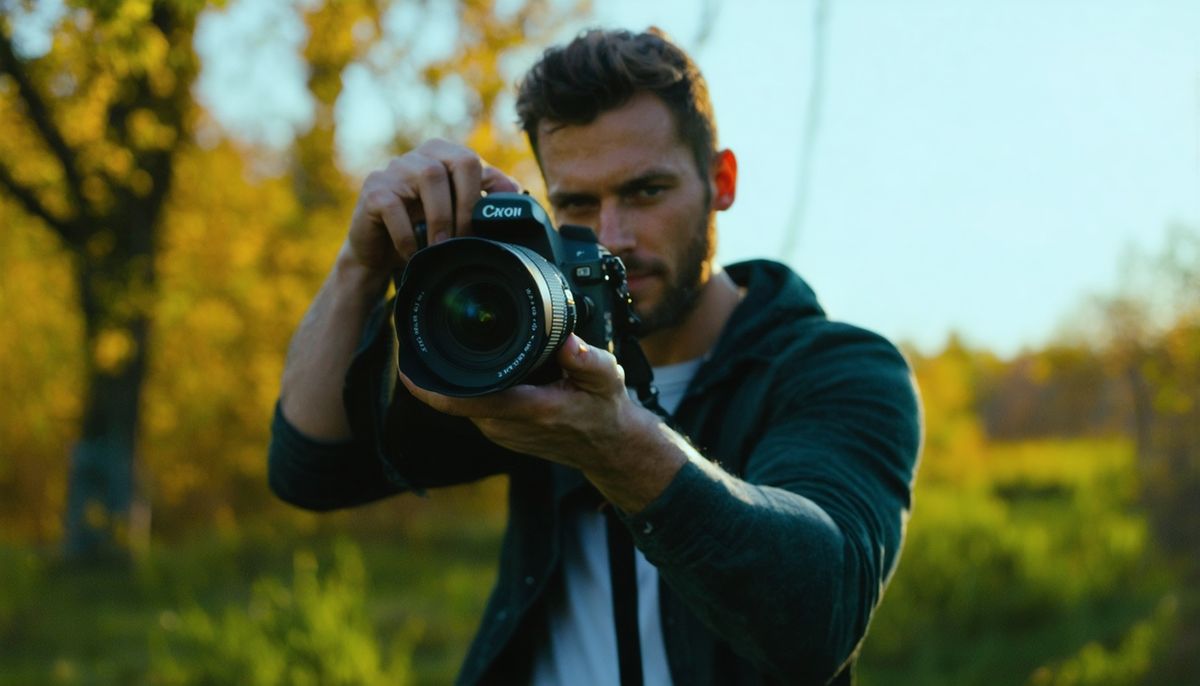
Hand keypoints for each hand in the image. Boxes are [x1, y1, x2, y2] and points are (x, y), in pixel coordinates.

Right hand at [345, 139, 520, 271]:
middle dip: (467, 204)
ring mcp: (394, 169)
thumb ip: (484, 198)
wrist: (379, 251)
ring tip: (441, 247)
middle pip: (457, 162)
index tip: (488, 228)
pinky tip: (413, 253)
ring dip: (441, 218)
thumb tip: (517, 194)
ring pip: (429, 177)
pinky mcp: (372, 190)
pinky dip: (407, 235)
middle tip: (465, 239)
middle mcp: (419, 155)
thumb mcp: (456, 212)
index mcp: (443, 155)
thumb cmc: (422, 229)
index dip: (485, 193)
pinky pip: (394, 206)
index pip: (473, 160)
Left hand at [399, 334, 688, 511]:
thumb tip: (567, 340)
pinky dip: (470, 387)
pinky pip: (474, 406)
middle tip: (422, 334)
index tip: (406, 365)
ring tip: (450, 342)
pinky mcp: (501, 432)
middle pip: (455, 397)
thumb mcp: (606, 379)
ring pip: (463, 401)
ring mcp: (500, 431)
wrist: (609, 448)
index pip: (464, 401)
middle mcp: (506, 425)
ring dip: (454, 378)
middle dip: (437, 370)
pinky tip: (479, 365)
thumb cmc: (605, 411)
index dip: (428, 387)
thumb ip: (587, 360)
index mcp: (527, 410)